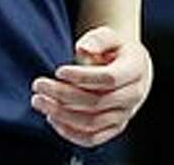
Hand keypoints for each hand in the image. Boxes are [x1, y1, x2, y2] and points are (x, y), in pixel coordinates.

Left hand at [31, 27, 152, 148]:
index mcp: (135, 69)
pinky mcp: (115, 128)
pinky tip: (52, 119)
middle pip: (96, 103)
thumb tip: (81, 48)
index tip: (58, 71)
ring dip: (62, 115)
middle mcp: (133, 96)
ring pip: (92, 123)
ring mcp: (125, 115)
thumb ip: (98, 39)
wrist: (132, 69)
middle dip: (63, 95)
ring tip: (40, 101)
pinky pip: (92, 139)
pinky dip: (70, 133)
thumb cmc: (117, 50)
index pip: (108, 79)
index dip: (82, 77)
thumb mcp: (111, 36)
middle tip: (38, 85)